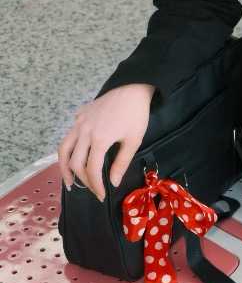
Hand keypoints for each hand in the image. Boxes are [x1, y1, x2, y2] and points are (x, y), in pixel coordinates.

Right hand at [58, 83, 155, 201]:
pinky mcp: (80, 114)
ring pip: (64, 148)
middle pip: (74, 162)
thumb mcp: (133, 140)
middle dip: (82, 179)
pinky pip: (70, 134)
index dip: (96, 185)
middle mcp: (84, 131)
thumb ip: (121, 163)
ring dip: (64, 166)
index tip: (102, 195)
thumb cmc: (136, 114)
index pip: (92, 170)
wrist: (133, 87)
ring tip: (69, 180)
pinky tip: (76, 154)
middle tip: (90, 189)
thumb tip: (113, 183)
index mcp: (99, 139)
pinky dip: (69, 148)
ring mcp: (80, 122)